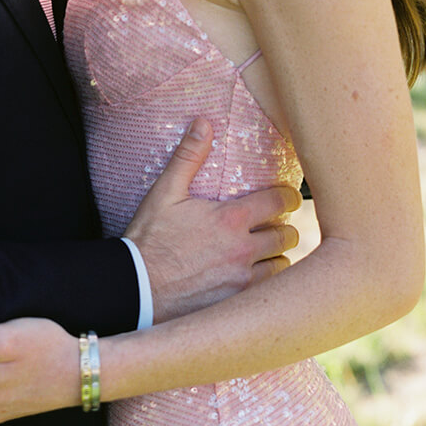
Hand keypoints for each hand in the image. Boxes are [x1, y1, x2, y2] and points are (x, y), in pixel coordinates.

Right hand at [125, 117, 300, 321]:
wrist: (136, 286)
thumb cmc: (149, 237)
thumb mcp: (165, 192)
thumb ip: (188, 156)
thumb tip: (203, 123)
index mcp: (230, 219)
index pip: (279, 202)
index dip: (289, 196)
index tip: (288, 196)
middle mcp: (243, 250)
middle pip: (287, 235)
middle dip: (285, 227)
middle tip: (276, 224)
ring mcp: (242, 280)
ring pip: (283, 266)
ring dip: (278, 256)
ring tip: (268, 251)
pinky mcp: (236, 303)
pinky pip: (268, 291)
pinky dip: (269, 283)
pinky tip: (256, 277)